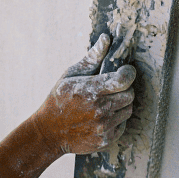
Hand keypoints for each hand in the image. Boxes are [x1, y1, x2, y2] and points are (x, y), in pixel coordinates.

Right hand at [32, 34, 135, 154]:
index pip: (124, 80)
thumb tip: (106, 38)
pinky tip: (101, 117)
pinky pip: (122, 125)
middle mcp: (99, 109)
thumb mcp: (71, 75)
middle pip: (130, 94)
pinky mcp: (106, 139)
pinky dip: (116, 119)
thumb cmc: (60, 99)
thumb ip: (92, 58)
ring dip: (121, 104)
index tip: (124, 71)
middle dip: (124, 89)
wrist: (49, 133)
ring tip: (104, 102)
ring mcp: (103, 126)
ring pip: (128, 109)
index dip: (128, 73)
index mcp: (90, 90)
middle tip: (111, 88)